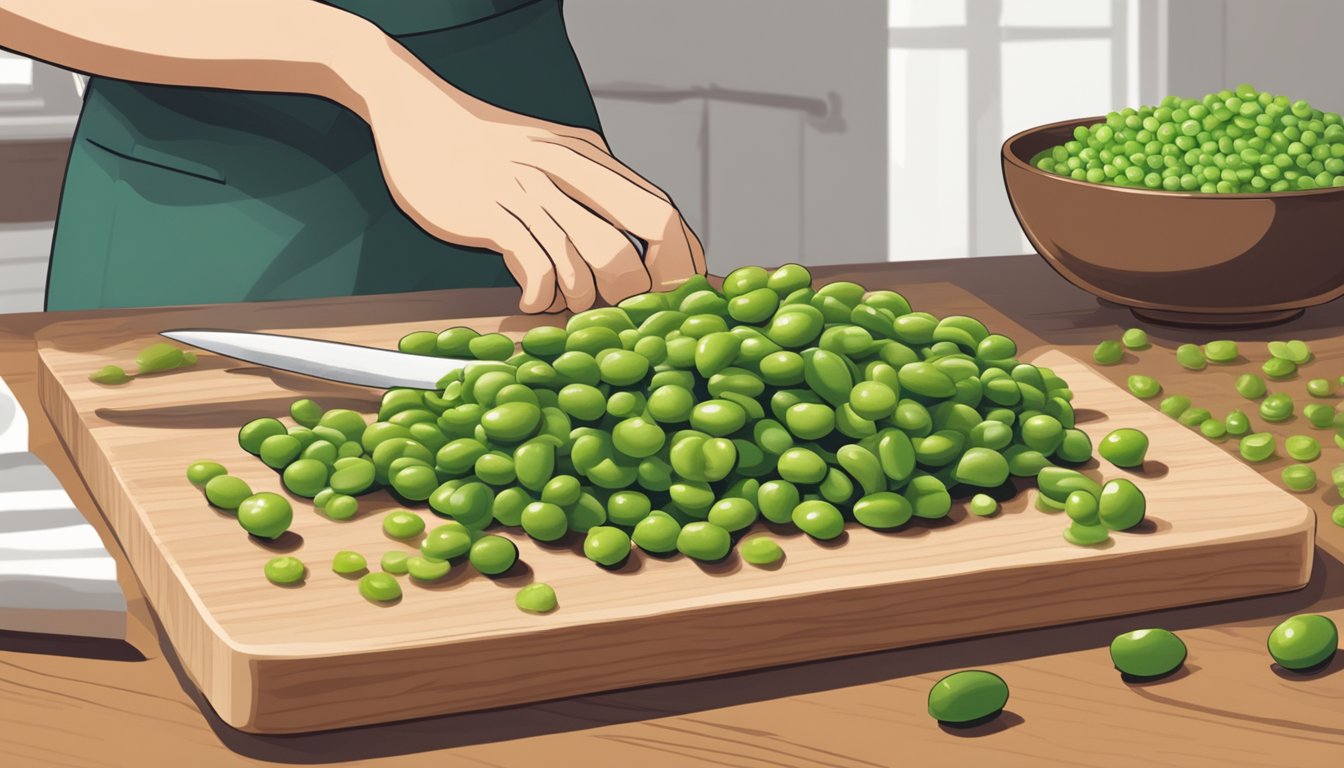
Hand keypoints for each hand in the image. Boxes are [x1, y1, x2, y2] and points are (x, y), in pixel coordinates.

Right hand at [361, 59, 704, 313]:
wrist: (416, 114)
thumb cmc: (483, 148)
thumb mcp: (550, 152)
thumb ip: (587, 187)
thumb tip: (626, 242)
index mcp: (591, 156)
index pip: (662, 209)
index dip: (681, 257)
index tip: (676, 294)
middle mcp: (571, 170)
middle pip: (650, 229)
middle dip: (653, 284)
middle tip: (630, 315)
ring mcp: (533, 191)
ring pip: (600, 256)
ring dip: (591, 298)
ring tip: (563, 304)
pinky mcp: (494, 214)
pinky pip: (541, 269)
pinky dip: (544, 298)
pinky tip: (531, 301)